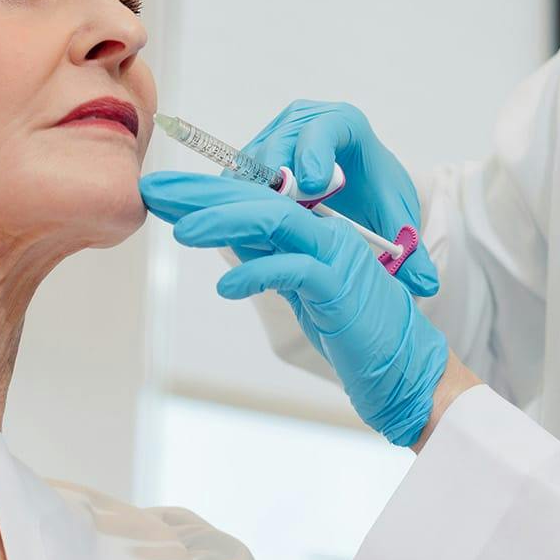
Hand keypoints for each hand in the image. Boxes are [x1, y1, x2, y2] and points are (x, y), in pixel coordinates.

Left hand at [142, 172, 448, 447]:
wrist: (404, 368)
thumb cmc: (351, 329)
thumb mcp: (299, 287)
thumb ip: (269, 254)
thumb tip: (226, 235)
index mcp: (313, 228)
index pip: (250, 199)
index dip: (203, 193)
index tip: (162, 194)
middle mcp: (325, 231)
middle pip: (255, 199)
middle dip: (200, 193)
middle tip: (154, 191)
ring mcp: (335, 256)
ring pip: (274, 220)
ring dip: (224, 221)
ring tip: (182, 231)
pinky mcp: (341, 288)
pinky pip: (294, 269)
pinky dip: (258, 273)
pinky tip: (228, 289)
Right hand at [241, 100, 437, 295]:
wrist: (358, 190)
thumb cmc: (376, 195)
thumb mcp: (395, 219)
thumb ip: (411, 250)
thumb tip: (426, 284)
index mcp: (344, 123)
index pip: (325, 126)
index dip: (315, 152)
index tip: (314, 187)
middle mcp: (303, 121)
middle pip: (279, 143)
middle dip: (277, 182)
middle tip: (280, 217)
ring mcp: (273, 137)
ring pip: (251, 163)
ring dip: (255, 199)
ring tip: (267, 235)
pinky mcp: (251, 158)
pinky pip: (235, 181)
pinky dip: (240, 207)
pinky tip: (254, 238)